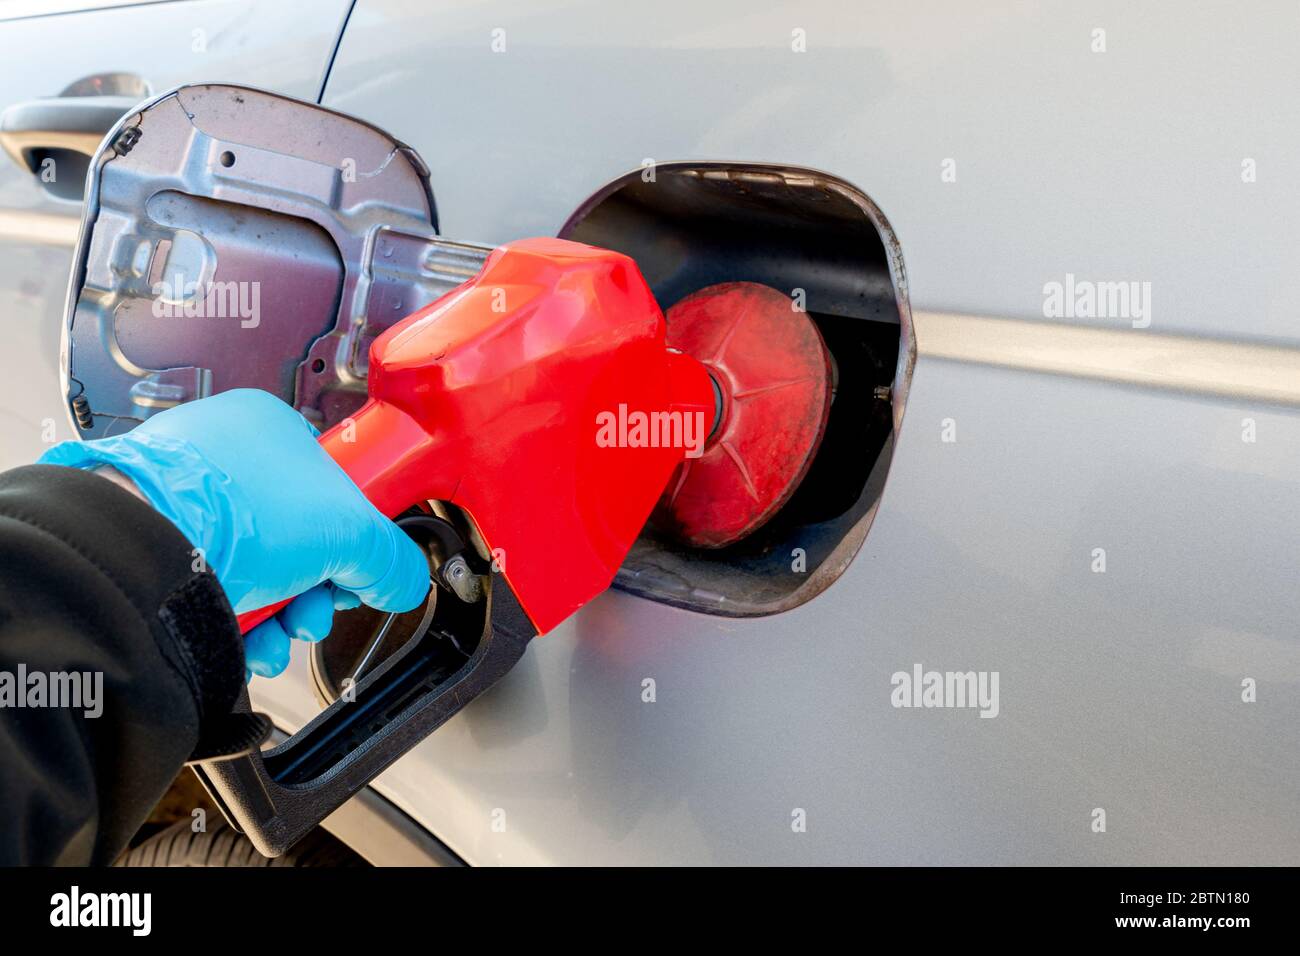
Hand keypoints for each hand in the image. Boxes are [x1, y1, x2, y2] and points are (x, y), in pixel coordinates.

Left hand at [40, 389, 429, 678]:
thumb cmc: (234, 512)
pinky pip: (217, 590)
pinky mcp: (159, 549)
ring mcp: (188, 503)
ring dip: (285, 615)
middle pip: (300, 539)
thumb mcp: (350, 533)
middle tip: (319, 607)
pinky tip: (250, 642)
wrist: (145, 552)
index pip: (335, 487)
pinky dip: (242, 624)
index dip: (356, 538)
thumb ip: (392, 559)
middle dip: (318, 590)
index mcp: (272, 429)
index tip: (362, 571)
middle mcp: (226, 458)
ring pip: (261, 572)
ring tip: (281, 633)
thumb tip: (406, 582)